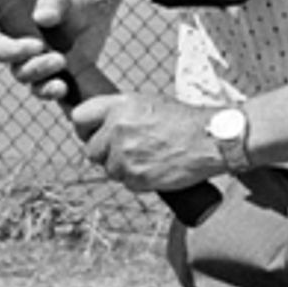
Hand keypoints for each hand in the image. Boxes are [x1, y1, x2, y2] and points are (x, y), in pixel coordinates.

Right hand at [0, 0, 103, 105]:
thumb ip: (52, 3)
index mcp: (12, 35)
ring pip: (35, 87)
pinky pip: (56, 95)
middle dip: (37, 68)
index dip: (12, 52)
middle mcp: (23, 57)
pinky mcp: (60, 81)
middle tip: (60, 59)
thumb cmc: (68, 0)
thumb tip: (41, 17)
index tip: (37, 45)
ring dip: (47, 86)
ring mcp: (42, 72)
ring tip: (64, 79)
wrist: (93, 13)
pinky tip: (68, 91)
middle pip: (19, 72)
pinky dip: (60, 97)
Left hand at [71, 93, 221, 194]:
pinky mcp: (136, 177)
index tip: (91, 135)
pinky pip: (126, 183)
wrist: (208, 139)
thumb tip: (98, 123)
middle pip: (91, 150)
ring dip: (122, 168)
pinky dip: (137, 179)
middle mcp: (117, 129)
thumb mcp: (146, 103)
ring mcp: (125, 155)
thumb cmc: (181, 120)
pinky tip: (154, 167)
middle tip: (125, 150)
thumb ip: (119, 112)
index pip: (79, 118)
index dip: (84, 129)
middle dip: (105, 153)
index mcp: (118, 106)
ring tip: (147, 157)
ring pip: (109, 169)